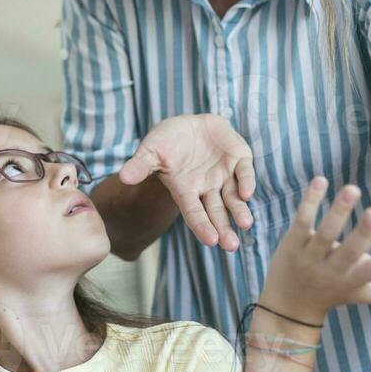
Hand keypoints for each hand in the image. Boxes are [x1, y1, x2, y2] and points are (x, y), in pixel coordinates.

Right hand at [118, 114, 255, 251]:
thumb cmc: (166, 142)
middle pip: (216, 212)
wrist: (188, 125)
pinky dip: (247, 182)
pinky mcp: (238, 159)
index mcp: (186, 190)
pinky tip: (248, 193)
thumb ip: (141, 165)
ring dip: (240, 210)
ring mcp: (224, 175)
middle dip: (224, 228)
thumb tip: (123, 177)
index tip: (211, 241)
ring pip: (234, 197)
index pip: (194, 213)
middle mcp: (207, 188)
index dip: (202, 226)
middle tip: (231, 246)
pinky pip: (244, 172)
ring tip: (245, 223)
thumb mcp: (151, 151)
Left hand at [262, 179, 370, 324]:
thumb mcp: (365, 294)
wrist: (288, 305)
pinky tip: (320, 180)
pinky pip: (303, 220)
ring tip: (352, 189)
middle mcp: (334, 270)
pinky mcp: (293, 242)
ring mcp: (312, 256)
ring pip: (325, 234)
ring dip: (338, 212)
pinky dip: (311, 201)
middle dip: (364, 234)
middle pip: (350, 252)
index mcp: (356, 281)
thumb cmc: (335, 292)